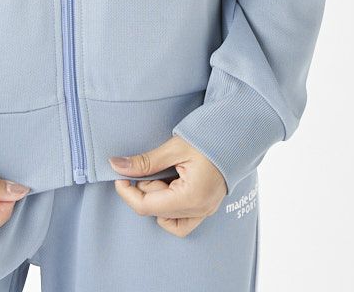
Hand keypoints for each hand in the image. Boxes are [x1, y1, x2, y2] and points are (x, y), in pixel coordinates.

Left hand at [109, 137, 226, 236]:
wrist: (237, 134)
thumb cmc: (208, 137)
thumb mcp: (174, 148)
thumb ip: (145, 161)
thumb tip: (116, 165)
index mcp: (191, 197)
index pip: (147, 207)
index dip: (128, 193)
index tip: (120, 176)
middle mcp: (200, 210)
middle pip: (156, 211)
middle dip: (146, 189)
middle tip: (152, 165)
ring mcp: (205, 211)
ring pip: (167, 218)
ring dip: (158, 197)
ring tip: (164, 173)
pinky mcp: (207, 207)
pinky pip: (182, 220)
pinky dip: (170, 207)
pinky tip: (170, 186)